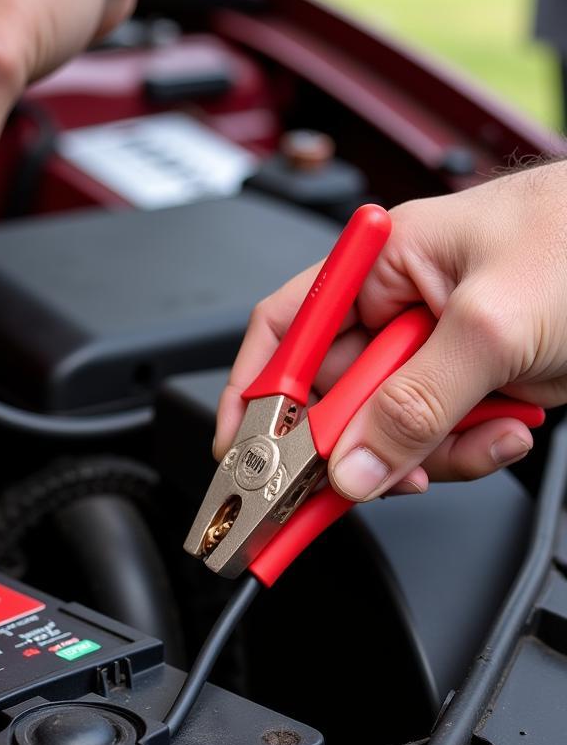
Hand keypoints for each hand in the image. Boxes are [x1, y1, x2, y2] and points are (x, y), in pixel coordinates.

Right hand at [216, 162, 566, 499]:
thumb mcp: (497, 322)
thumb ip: (416, 402)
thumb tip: (354, 465)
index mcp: (384, 264)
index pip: (287, 331)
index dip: (253, 390)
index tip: (238, 448)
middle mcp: (403, 308)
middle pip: (334, 396)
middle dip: (353, 443)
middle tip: (355, 481)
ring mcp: (439, 352)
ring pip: (389, 432)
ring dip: (426, 455)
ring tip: (475, 439)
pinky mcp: (474, 386)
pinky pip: (440, 443)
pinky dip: (468, 454)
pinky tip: (506, 431)